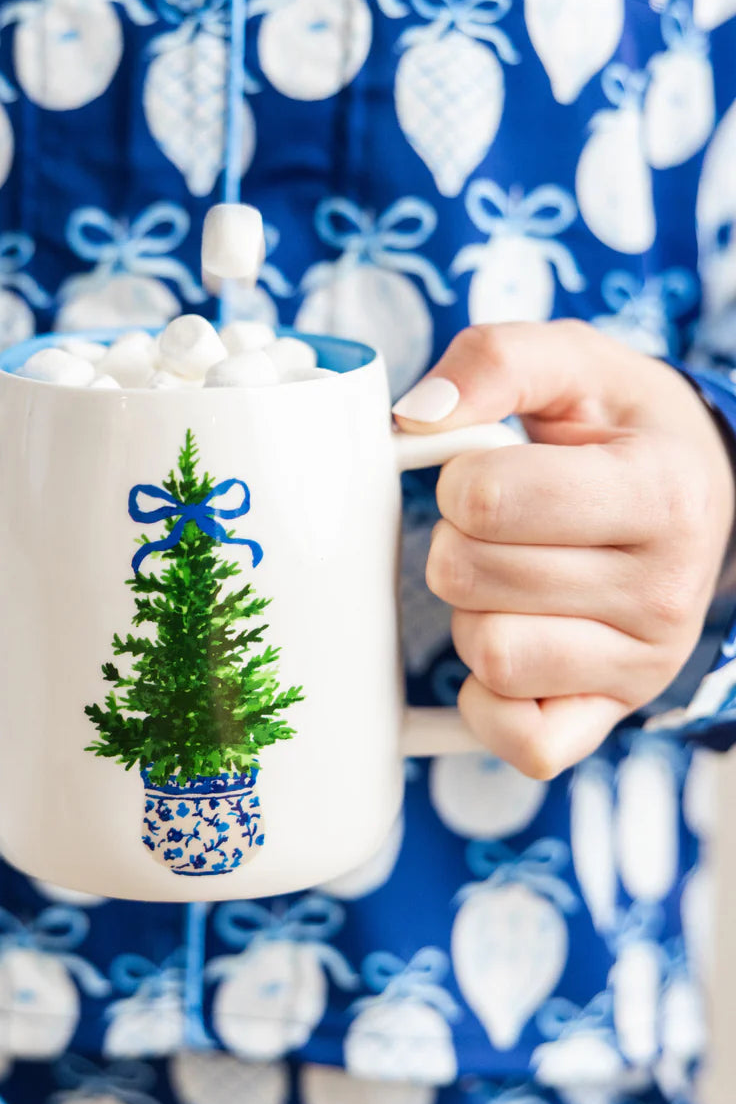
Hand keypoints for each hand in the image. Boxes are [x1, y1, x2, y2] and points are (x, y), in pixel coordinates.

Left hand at [392, 322, 735, 778]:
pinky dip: (488, 700)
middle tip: (500, 528)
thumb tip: (413, 417)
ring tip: (511, 581)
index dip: (458, 479)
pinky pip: (517, 742)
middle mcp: (666, 590)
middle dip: (458, 543)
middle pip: (470, 577)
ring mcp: (642, 667)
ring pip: (487, 656)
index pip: (486, 499)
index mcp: (662, 491)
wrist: (688, 494)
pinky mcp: (609, 719)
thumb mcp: (574, 363)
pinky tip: (511, 643)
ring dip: (471, 613)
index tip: (488, 470)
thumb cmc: (616, 429)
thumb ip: (494, 361)